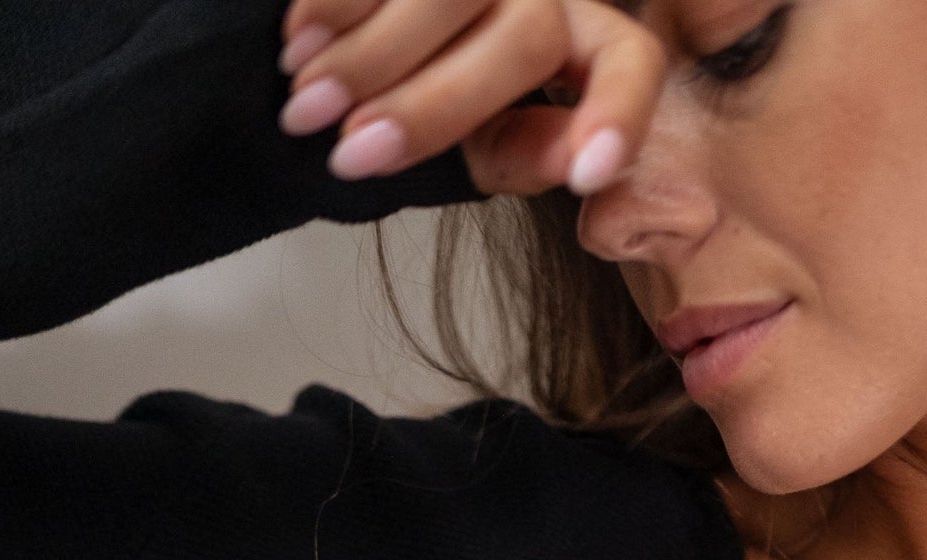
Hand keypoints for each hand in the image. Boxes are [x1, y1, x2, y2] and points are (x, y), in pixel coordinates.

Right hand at [276, 0, 665, 195]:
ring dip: (367, 60)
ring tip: (304, 109)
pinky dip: (332, 7)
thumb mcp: (489, 142)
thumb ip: (529, 151)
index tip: (588, 175)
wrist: (360, 41)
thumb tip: (574, 166)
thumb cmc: (438, 102)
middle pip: (523, 35)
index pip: (629, 63)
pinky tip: (297, 46)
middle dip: (431, 105)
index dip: (615, 114)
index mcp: (585, 39)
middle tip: (353, 153)